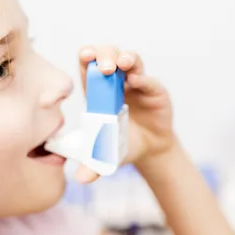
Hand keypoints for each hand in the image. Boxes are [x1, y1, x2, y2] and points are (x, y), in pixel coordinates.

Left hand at [75, 46, 177, 182]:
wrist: (149, 149)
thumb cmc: (121, 144)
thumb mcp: (105, 155)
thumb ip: (92, 164)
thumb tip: (80, 179)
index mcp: (97, 90)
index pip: (88, 65)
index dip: (86, 57)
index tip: (85, 56)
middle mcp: (115, 81)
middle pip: (108, 55)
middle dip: (104, 55)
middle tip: (104, 68)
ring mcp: (136, 83)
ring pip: (130, 59)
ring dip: (125, 58)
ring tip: (121, 64)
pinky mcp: (154, 90)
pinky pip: (149, 79)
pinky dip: (143, 79)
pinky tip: (136, 82)